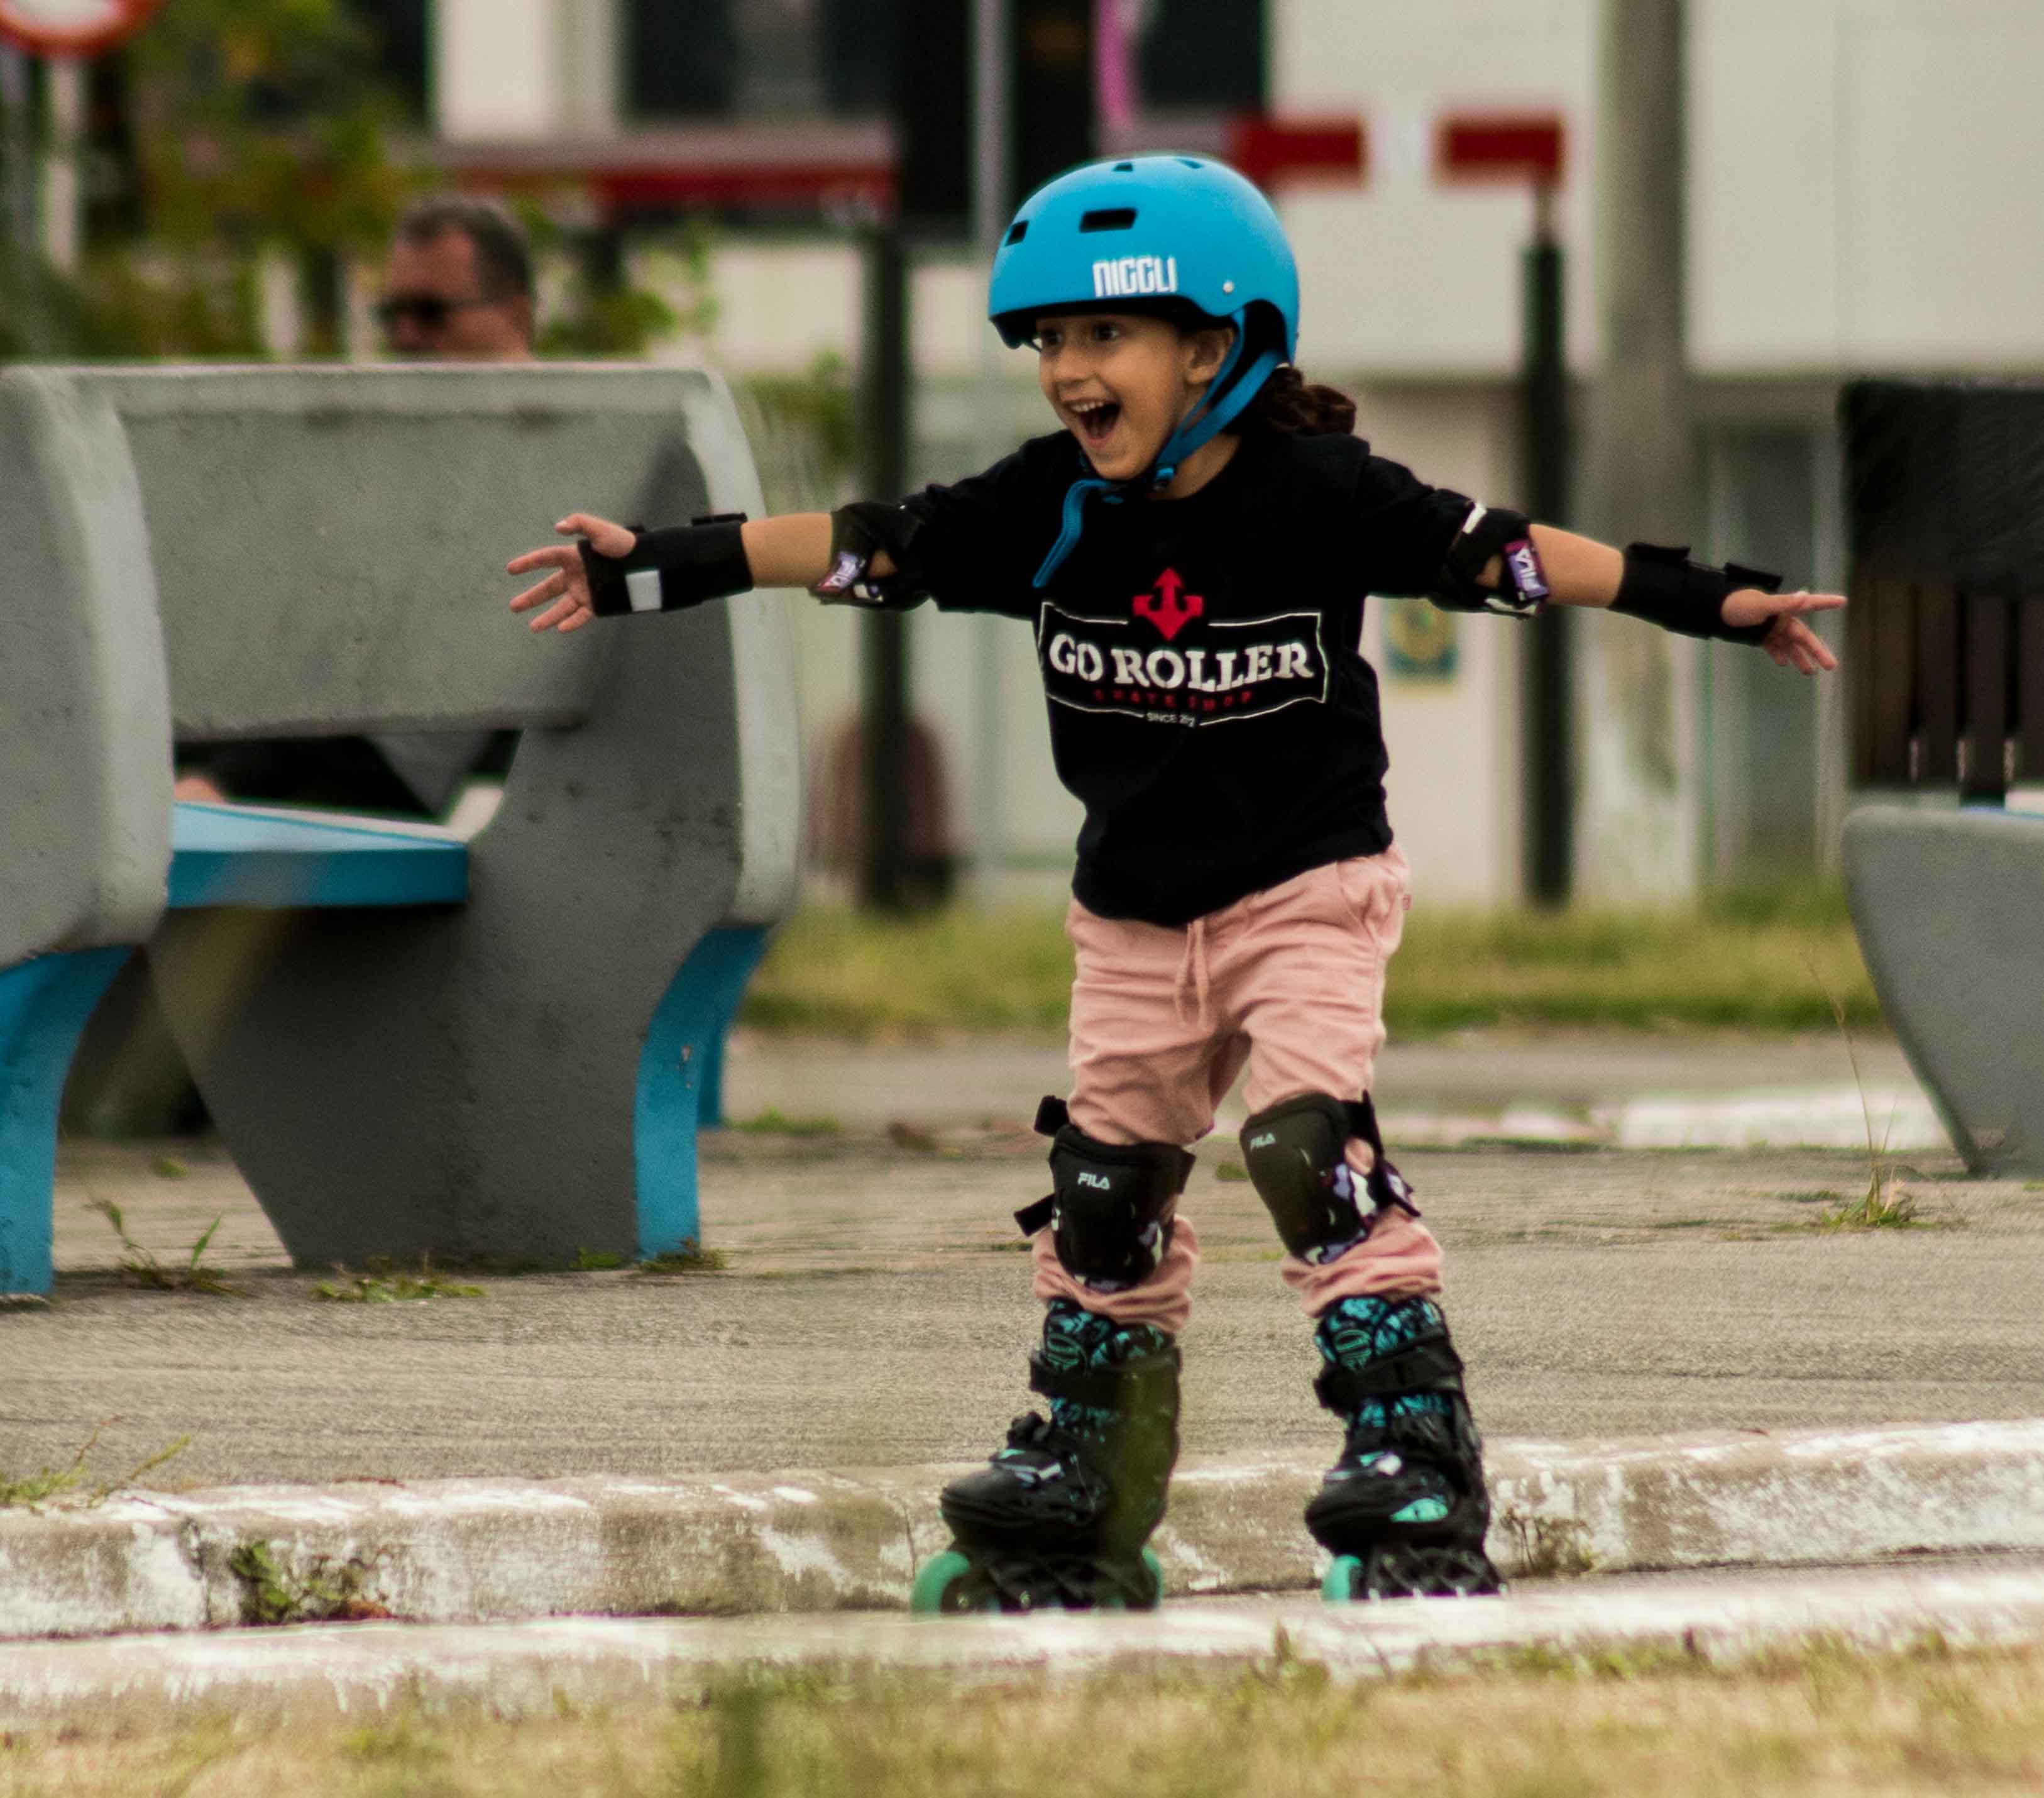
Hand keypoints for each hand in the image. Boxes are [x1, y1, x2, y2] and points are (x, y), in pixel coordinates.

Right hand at [506, 512, 634, 632]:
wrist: (643, 564)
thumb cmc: (622, 544)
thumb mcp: (600, 529)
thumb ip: (579, 523)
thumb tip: (557, 527)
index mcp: (572, 557)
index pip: (545, 559)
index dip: (528, 563)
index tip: (510, 570)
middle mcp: (574, 576)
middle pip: (548, 589)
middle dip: (531, 598)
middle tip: (513, 607)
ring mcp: (584, 591)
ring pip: (561, 607)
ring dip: (548, 617)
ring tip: (533, 627)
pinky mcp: (596, 604)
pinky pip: (581, 616)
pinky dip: (572, 623)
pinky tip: (561, 629)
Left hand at [1722, 587, 1844, 675]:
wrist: (1716, 613)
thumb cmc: (1739, 606)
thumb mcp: (1761, 605)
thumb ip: (1783, 603)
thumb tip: (1804, 595)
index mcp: (1785, 608)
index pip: (1809, 604)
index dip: (1826, 602)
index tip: (1842, 601)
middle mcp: (1781, 619)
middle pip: (1804, 636)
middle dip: (1818, 651)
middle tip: (1832, 665)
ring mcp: (1771, 629)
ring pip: (1790, 646)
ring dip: (1800, 658)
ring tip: (1810, 672)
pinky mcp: (1760, 636)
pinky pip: (1773, 647)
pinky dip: (1779, 655)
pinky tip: (1784, 664)